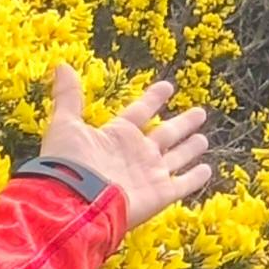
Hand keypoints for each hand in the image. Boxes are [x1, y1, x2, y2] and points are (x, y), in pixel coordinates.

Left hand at [39, 63, 213, 232]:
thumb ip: (68, 97)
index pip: (141, 111)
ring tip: (203, 140)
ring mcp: (149, 174)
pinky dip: (195, 178)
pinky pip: (183, 184)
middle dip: (182, 124)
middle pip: (166, 134)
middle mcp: (136, 154)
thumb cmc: (69, 165)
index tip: (168, 86)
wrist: (74, 203)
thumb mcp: (65, 125)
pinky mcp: (160, 195)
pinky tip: (207, 170)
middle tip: (200, 112)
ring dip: (190, 149)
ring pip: (177, 157)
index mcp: (117, 135)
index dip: (154, 99)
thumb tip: (62, 65)